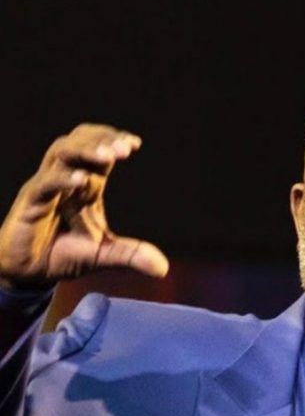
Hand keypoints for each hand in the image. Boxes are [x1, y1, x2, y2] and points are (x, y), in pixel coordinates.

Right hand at [0, 124, 168, 290]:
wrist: (30, 275)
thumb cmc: (64, 255)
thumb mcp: (104, 255)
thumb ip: (132, 255)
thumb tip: (163, 268)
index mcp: (85, 186)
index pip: (98, 151)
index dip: (113, 141)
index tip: (135, 143)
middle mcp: (65, 180)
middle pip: (79, 142)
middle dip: (102, 140)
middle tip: (126, 147)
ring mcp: (46, 188)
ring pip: (61, 154)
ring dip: (86, 151)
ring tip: (109, 155)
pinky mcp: (30, 203)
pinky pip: (45, 184)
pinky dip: (63, 179)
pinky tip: (83, 180)